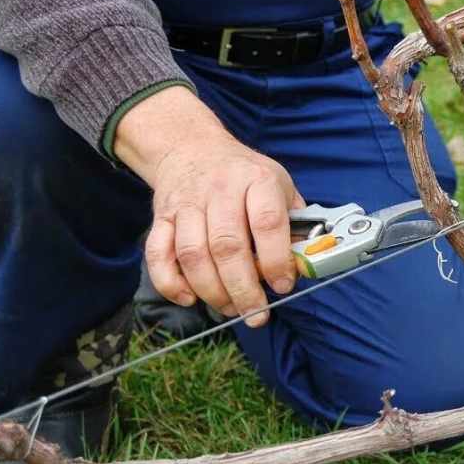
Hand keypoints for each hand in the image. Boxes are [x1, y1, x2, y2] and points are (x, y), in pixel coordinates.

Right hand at [114, 86, 304, 326]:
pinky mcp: (162, 217)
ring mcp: (187, 203)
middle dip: (243, 288)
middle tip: (256, 314)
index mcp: (257, 180)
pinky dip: (170, 282)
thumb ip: (294, 223)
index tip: (282, 286)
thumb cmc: (244, 175)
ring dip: (211, 291)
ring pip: (193, 254)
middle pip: (227, 246)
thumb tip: (304, 265)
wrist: (193, 148)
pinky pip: (158, 254)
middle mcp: (220, 189)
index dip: (276, 259)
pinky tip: (189, 298)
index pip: (267, 221)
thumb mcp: (279, 185)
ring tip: (230, 309)